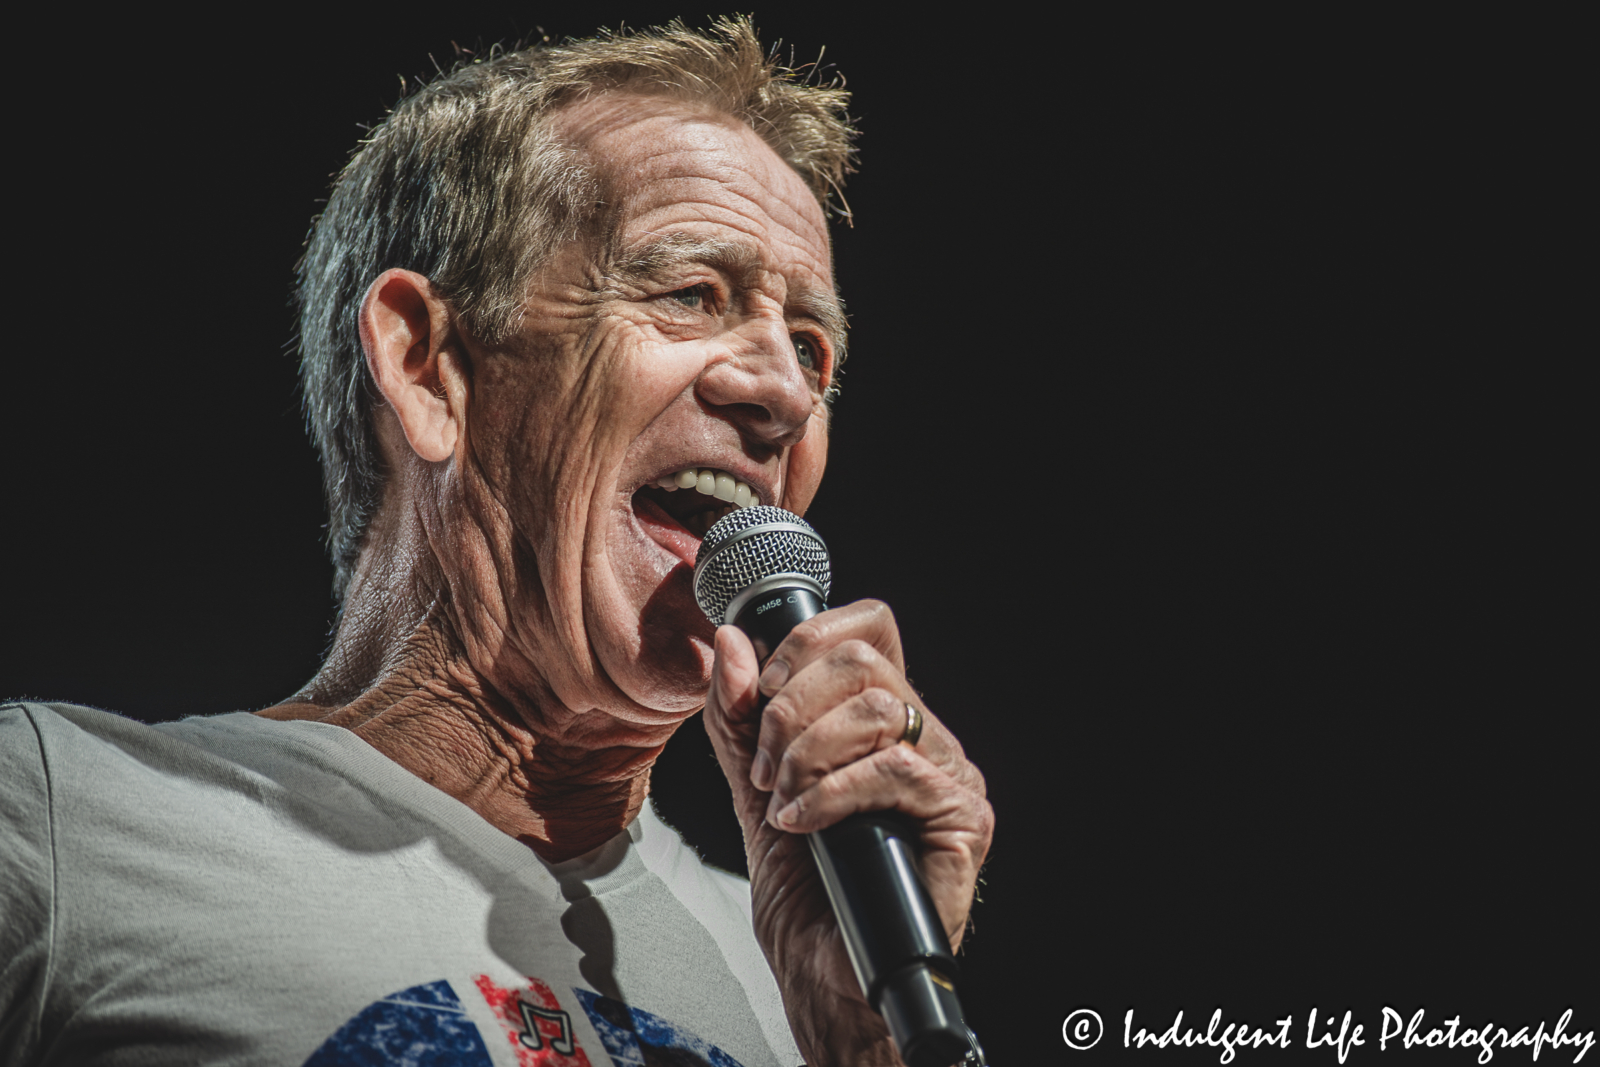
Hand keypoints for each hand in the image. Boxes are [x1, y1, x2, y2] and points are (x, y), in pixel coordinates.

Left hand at [702, 600, 992, 1065]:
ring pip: (878, 707)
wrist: (825, 974)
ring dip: (806, 752)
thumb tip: (729, 642)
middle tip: (765, 766)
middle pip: (864, 658)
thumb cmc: (805, 892)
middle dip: (790, 707)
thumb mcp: (754, 788)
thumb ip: (739, 719)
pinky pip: (893, 768)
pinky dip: (831, 791)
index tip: (760, 692)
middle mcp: (926, 737)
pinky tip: (803, 823)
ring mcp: (950, 775)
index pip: (868, 627)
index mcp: (884, 718)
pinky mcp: (964, 817)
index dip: (806, 642)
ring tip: (783, 800)